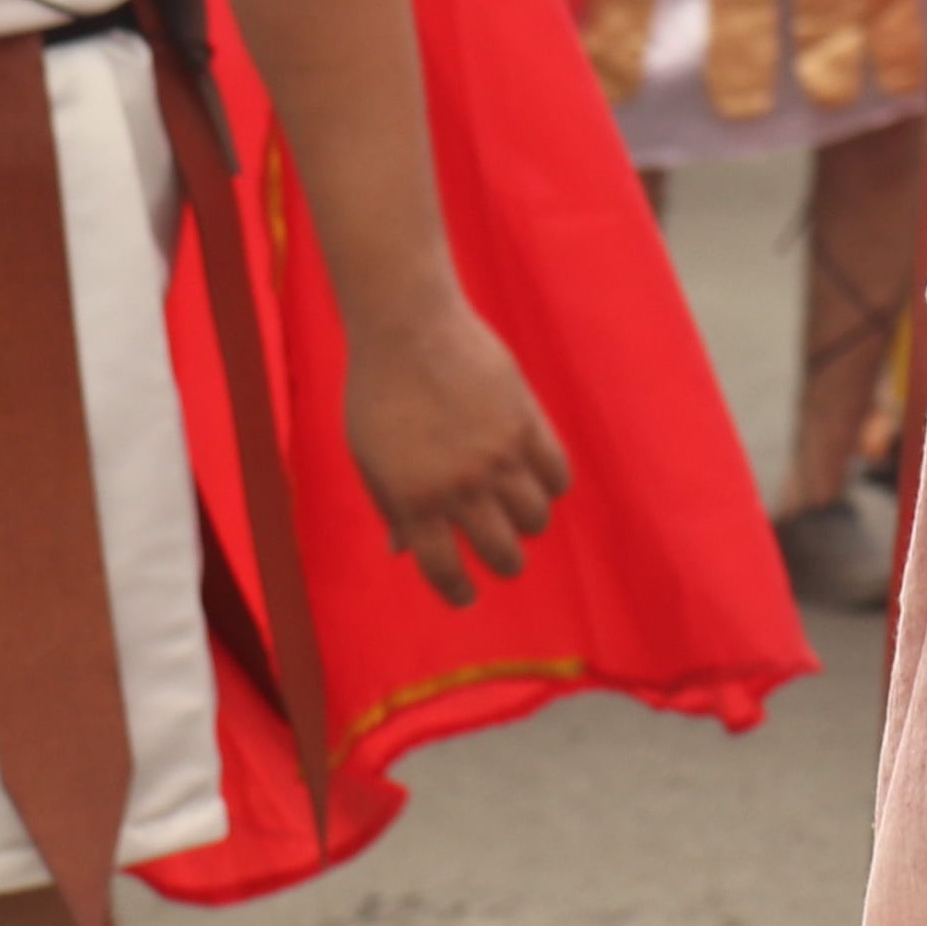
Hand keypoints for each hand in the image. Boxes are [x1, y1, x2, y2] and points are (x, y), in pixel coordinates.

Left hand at [339, 295, 569, 605]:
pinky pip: (556, 475)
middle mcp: (460, 487)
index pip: (444, 568)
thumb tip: (401, 551)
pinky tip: (541, 485)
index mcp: (413, 501)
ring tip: (522, 520)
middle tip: (505, 560)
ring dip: (529, 526)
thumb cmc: (379, 393)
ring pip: (534, 518)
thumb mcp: (369, 459)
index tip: (468, 596)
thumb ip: (391, 507)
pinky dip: (552, 488)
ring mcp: (498, 456)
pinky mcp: (527, 424)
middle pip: (501, 550)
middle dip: (505, 564)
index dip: (458, 591)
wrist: (409, 329)